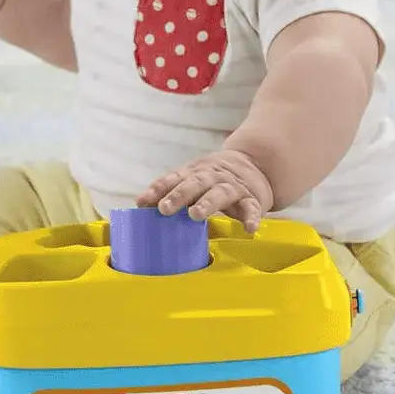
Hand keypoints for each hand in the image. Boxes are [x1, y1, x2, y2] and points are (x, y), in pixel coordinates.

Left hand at [138, 149, 274, 231]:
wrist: (255, 165)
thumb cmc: (213, 179)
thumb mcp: (191, 179)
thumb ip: (169, 191)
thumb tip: (139, 204)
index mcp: (194, 173)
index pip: (173, 179)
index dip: (158, 189)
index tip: (143, 201)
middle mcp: (212, 178)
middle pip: (195, 183)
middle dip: (179, 195)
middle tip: (165, 208)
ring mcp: (233, 188)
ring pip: (220, 193)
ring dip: (207, 203)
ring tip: (195, 214)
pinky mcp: (252, 200)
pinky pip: (252, 208)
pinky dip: (251, 217)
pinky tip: (249, 228)